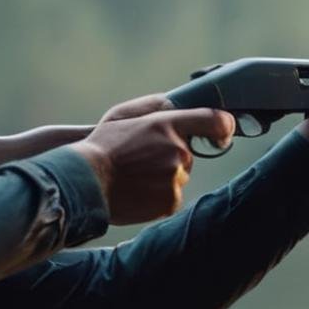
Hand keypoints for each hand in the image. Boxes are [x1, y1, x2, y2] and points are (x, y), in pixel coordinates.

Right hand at [71, 94, 234, 224]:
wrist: (84, 182)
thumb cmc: (101, 146)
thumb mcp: (124, 114)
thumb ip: (155, 108)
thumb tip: (177, 107)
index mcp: (168, 125)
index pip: (215, 121)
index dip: (224, 126)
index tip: (222, 134)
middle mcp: (177, 151)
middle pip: (189, 154)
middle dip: (171, 156)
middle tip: (142, 159)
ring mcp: (176, 178)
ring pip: (179, 176)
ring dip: (163, 176)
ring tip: (134, 176)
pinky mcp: (171, 201)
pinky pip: (172, 195)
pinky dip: (158, 194)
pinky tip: (137, 190)